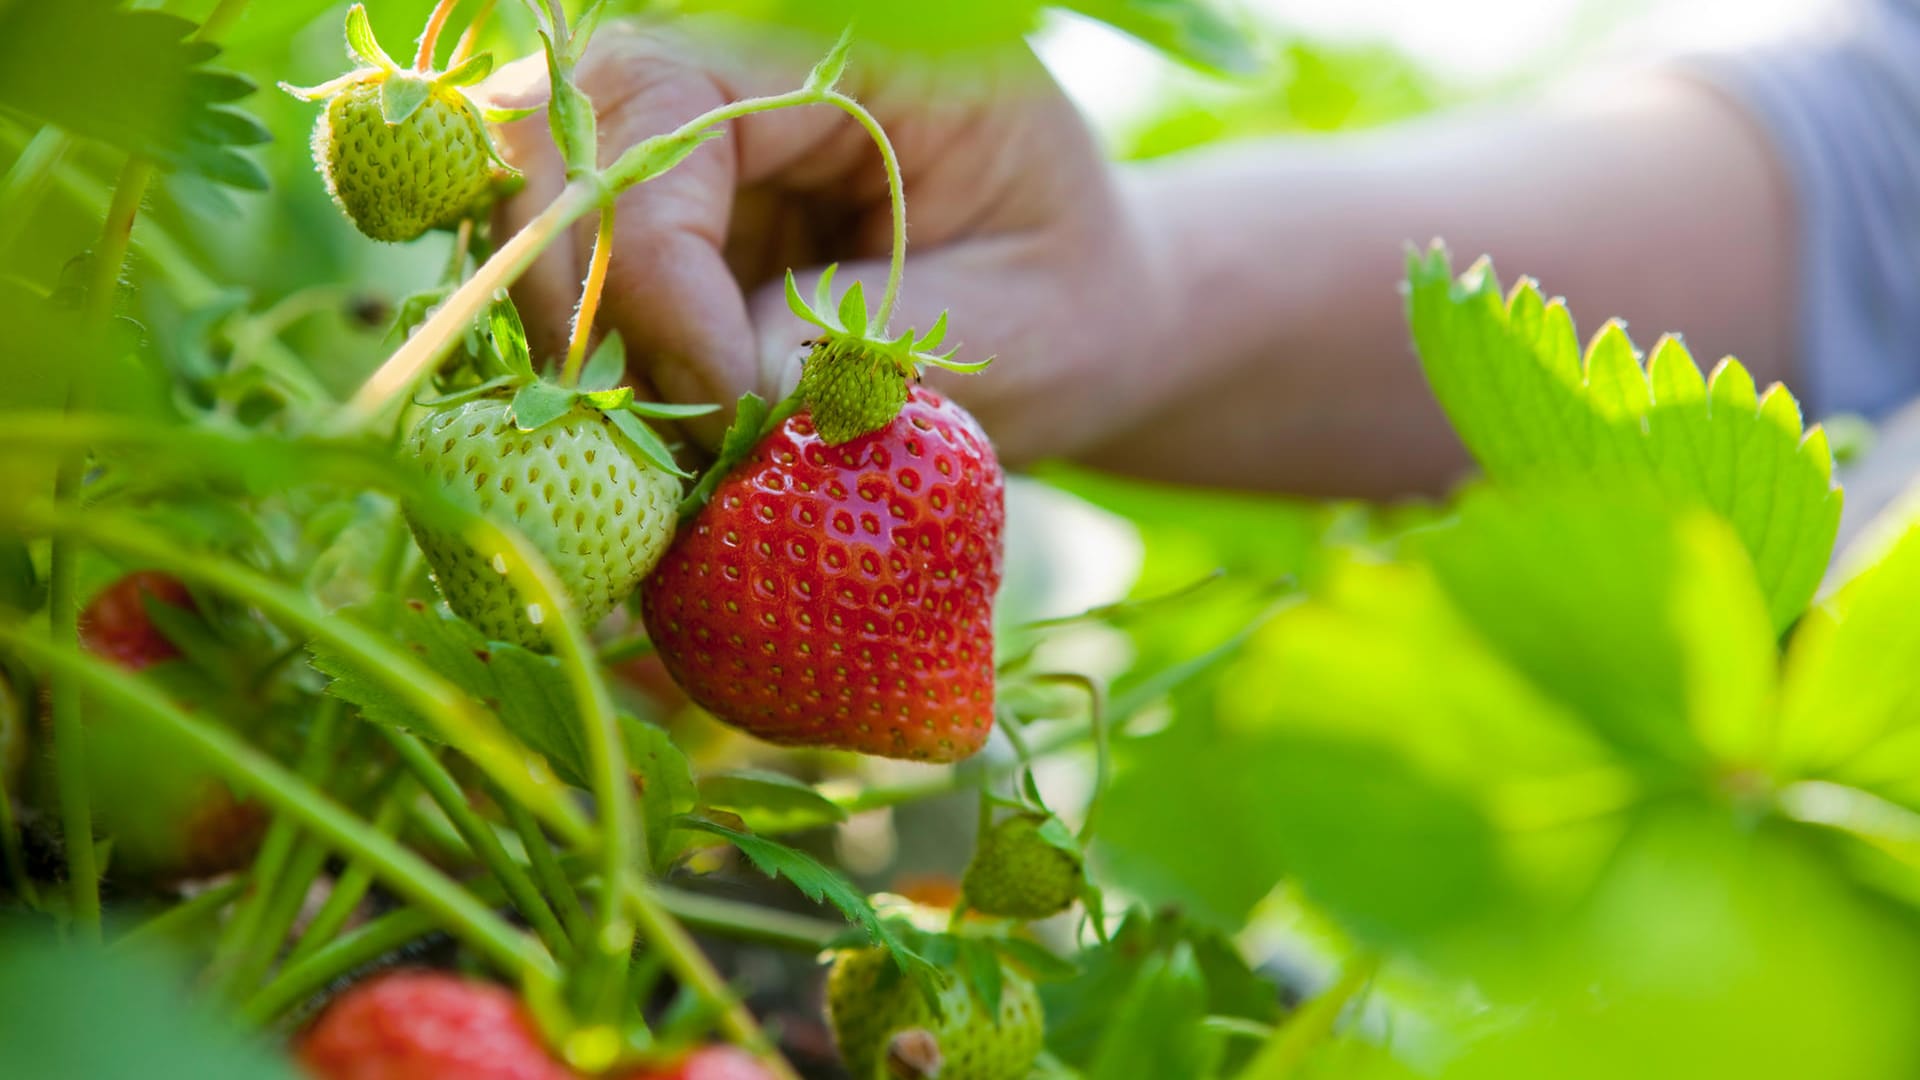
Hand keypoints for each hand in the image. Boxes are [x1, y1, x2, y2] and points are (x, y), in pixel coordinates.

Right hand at [488, 19, 1176, 460]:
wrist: (1065, 317)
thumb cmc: (1064, 305)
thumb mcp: (1015, 329)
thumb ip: (872, 344)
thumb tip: (727, 389)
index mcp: (851, 48)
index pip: (668, 107)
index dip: (659, 266)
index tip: (726, 403)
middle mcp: (742, 66)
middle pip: (559, 137)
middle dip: (585, 303)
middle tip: (671, 445)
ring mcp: (685, 142)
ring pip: (532, 203)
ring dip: (572, 340)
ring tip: (672, 451)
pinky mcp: (658, 218)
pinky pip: (559, 269)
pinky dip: (585, 360)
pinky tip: (657, 438)